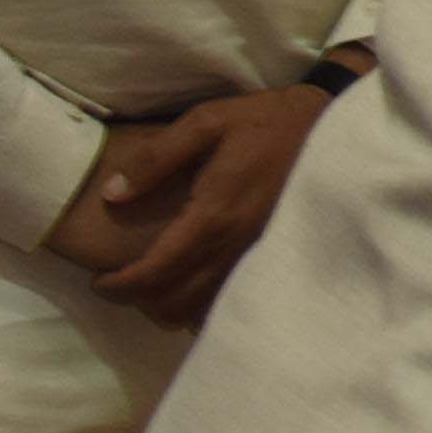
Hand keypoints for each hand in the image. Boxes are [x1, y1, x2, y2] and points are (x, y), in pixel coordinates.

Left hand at [53, 84, 331, 327]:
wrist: (332, 129)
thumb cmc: (267, 122)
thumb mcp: (206, 122)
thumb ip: (156, 158)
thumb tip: (113, 194)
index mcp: (213, 216)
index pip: (154, 273)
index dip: (119, 286)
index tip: (99, 280)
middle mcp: (235, 247)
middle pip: (174, 303)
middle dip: (138, 301)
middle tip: (121, 282)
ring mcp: (256, 258)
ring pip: (202, 310)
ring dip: (169, 306)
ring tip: (152, 284)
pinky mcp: (272, 259)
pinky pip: (228, 300)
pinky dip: (202, 304)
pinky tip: (192, 283)